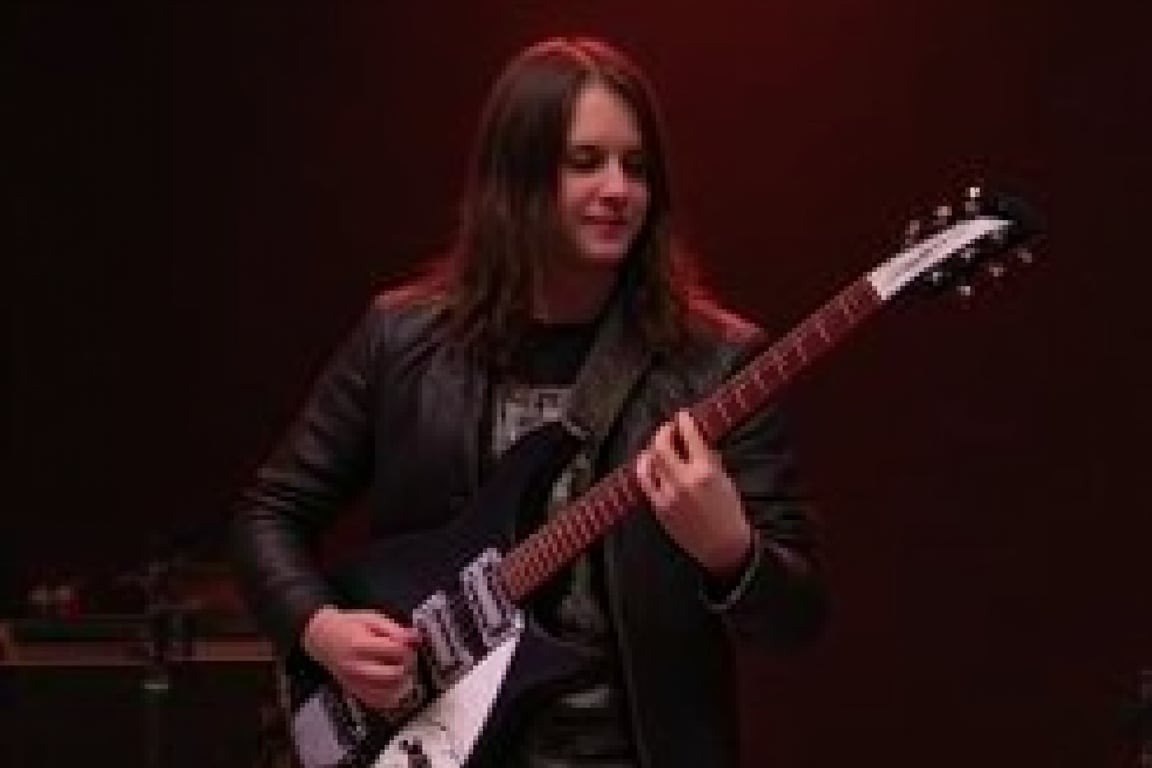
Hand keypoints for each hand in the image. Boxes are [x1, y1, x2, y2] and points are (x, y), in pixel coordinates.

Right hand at [301, 605, 420, 710]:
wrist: (323, 638)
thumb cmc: (348, 626)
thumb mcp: (372, 619)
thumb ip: (394, 629)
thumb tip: (415, 637)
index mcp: (360, 646)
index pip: (396, 651)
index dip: (407, 645)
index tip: (406, 641)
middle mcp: (357, 667)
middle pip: (395, 674)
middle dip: (406, 664)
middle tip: (404, 655)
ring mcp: (355, 682)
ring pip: (389, 692)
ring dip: (401, 680)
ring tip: (398, 666)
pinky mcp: (355, 692)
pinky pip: (379, 702)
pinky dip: (390, 695)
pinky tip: (392, 683)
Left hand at [635, 410, 752, 576]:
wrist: (723, 547)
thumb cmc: (729, 513)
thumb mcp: (725, 480)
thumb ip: (708, 459)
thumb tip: (693, 439)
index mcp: (706, 471)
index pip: (690, 435)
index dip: (683, 421)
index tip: (682, 416)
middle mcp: (685, 480)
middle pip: (662, 445)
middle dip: (663, 432)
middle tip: (668, 429)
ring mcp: (668, 495)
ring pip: (650, 461)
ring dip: (652, 448)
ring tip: (658, 446)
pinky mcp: (659, 508)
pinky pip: (645, 481)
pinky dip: (645, 468)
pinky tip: (649, 463)